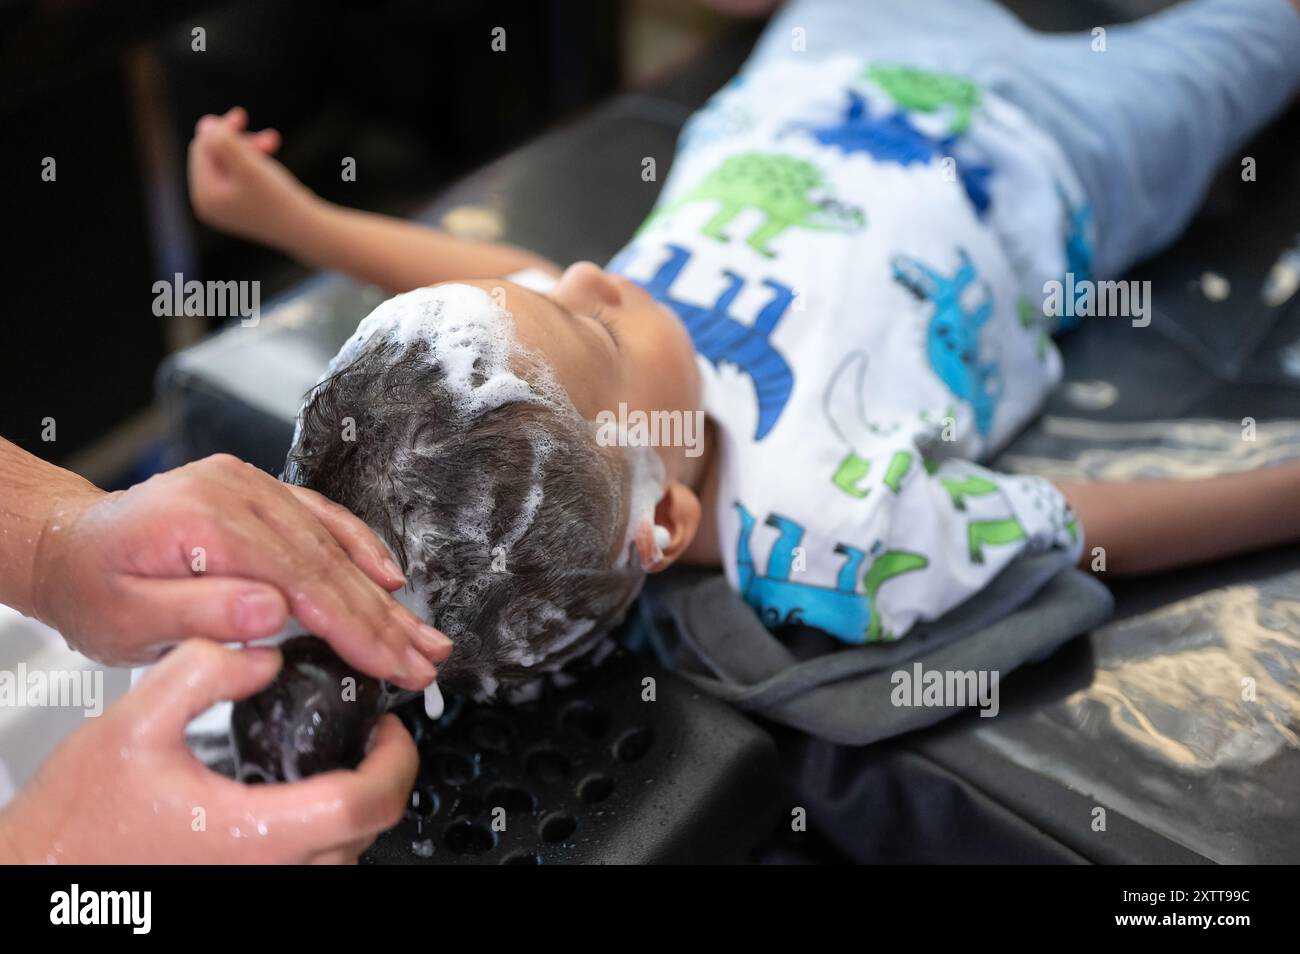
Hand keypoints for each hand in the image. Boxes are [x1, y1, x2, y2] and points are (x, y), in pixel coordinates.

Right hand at [0, 641, 416, 863]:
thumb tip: (261, 654)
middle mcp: (265, 871)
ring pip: (342, 856)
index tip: (388, 725)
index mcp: (255, 832)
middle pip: (367, 831)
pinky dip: (325, 832)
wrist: (37, 878)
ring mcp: (255, 890)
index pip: (364, 802)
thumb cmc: (74, 822)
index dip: (394, 758)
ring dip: (356, 806)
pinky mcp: (240, 893)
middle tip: (373, 736)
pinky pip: (309, 869)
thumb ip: (202, 674)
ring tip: (340, 758)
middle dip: (385, 776)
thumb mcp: (134, 722)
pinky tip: (298, 794)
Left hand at [32, 453, 447, 689]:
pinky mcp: (260, 493)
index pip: (303, 579)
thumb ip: (201, 613)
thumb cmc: (89, 587)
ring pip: (334, 545)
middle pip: (329, 562)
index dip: (354, 627)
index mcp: (206, 521)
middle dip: (384, 619)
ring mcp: (252, 488)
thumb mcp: (125, 619)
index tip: (392, 664)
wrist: (67, 543)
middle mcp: (236, 493)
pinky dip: (361, 549)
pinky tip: (390, 580)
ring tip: (422, 637)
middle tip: (425, 661)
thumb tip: (274, 611)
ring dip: (383, 596)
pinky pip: (323, 519)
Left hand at [188, 106, 314, 245]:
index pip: (201, 149)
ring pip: (228, 163)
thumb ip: (224, 142)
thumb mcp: (249, 166)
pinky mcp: (239, 207)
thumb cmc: (279, 199)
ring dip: (250, 149)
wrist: (307, 230)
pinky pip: (238, 175)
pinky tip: (269, 157)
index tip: (242, 115)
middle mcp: (209, 205)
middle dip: (239, 141)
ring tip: (273, 141)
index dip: (220, 129)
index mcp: (204, 196)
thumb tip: (205, 125)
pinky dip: (254, 163)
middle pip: (213, 156)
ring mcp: (224, 208)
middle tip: (267, 135)